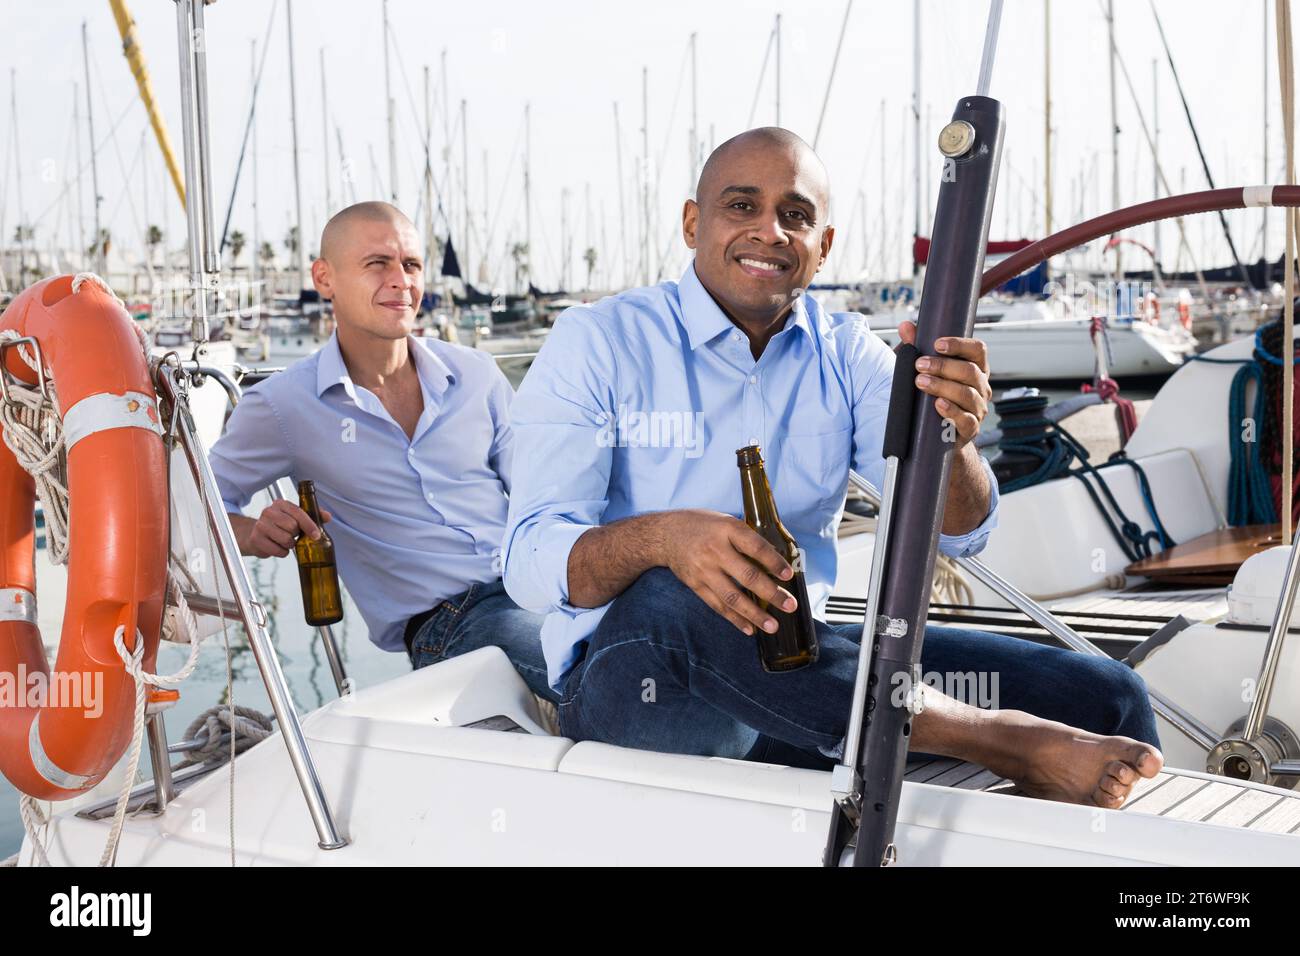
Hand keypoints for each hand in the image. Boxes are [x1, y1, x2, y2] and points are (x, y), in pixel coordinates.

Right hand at [245, 499, 331, 558]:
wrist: (257, 534)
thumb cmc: (280, 525)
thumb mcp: (296, 517)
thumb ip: (314, 515)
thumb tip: (327, 516)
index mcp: (280, 504)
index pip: (298, 512)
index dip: (309, 525)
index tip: (316, 535)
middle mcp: (268, 512)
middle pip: (292, 526)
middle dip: (296, 535)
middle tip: (293, 535)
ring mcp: (260, 525)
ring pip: (285, 539)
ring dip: (290, 544)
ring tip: (286, 541)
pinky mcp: (255, 539)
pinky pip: (277, 550)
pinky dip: (282, 552)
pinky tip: (279, 547)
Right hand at [660, 510, 797, 635]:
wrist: (664, 534)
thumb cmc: (701, 525)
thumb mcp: (724, 520)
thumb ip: (745, 537)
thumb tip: (776, 558)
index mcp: (726, 529)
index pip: (755, 547)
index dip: (773, 562)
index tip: (788, 575)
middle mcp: (715, 550)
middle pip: (747, 575)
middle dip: (771, 593)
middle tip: (789, 605)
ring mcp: (704, 570)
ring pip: (732, 597)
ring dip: (755, 614)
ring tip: (772, 626)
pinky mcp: (696, 585)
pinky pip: (717, 605)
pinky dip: (735, 619)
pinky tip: (750, 629)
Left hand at [897, 321, 991, 449]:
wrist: (932, 435)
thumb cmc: (929, 395)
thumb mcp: (921, 370)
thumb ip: (915, 347)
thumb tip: (906, 326)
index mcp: (974, 368)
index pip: (978, 350)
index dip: (960, 344)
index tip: (938, 344)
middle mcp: (981, 386)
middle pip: (969, 371)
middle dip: (943, 366)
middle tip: (919, 365)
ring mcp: (978, 408)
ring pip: (967, 394)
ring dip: (943, 386)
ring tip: (921, 382)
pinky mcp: (970, 429)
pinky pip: (967, 420)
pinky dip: (952, 411)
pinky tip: (938, 404)